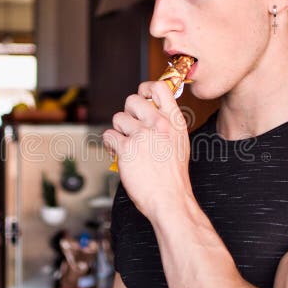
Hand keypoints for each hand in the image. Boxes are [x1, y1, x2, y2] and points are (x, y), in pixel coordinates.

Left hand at [103, 80, 191, 218]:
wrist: (170, 198)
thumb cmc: (173, 176)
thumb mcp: (179, 143)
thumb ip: (166, 126)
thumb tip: (151, 113)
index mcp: (174, 121)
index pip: (159, 88)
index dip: (145, 88)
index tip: (141, 95)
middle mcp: (159, 124)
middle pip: (132, 100)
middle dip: (127, 112)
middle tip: (130, 127)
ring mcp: (142, 135)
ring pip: (118, 118)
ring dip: (118, 131)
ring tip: (125, 145)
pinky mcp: (127, 148)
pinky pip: (108, 135)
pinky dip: (109, 144)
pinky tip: (117, 152)